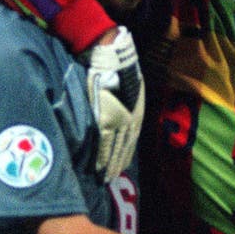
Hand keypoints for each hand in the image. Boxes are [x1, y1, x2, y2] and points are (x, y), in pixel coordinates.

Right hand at [85, 27, 144, 181]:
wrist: (110, 55)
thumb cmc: (118, 67)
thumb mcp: (130, 88)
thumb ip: (125, 105)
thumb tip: (118, 116)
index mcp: (137, 113)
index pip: (130, 140)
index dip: (124, 155)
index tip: (119, 167)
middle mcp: (131, 120)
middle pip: (124, 148)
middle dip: (117, 165)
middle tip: (110, 179)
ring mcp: (119, 120)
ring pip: (115, 149)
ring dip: (109, 165)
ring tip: (103, 178)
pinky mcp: (107, 118)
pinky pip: (104, 143)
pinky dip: (101, 157)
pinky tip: (97, 167)